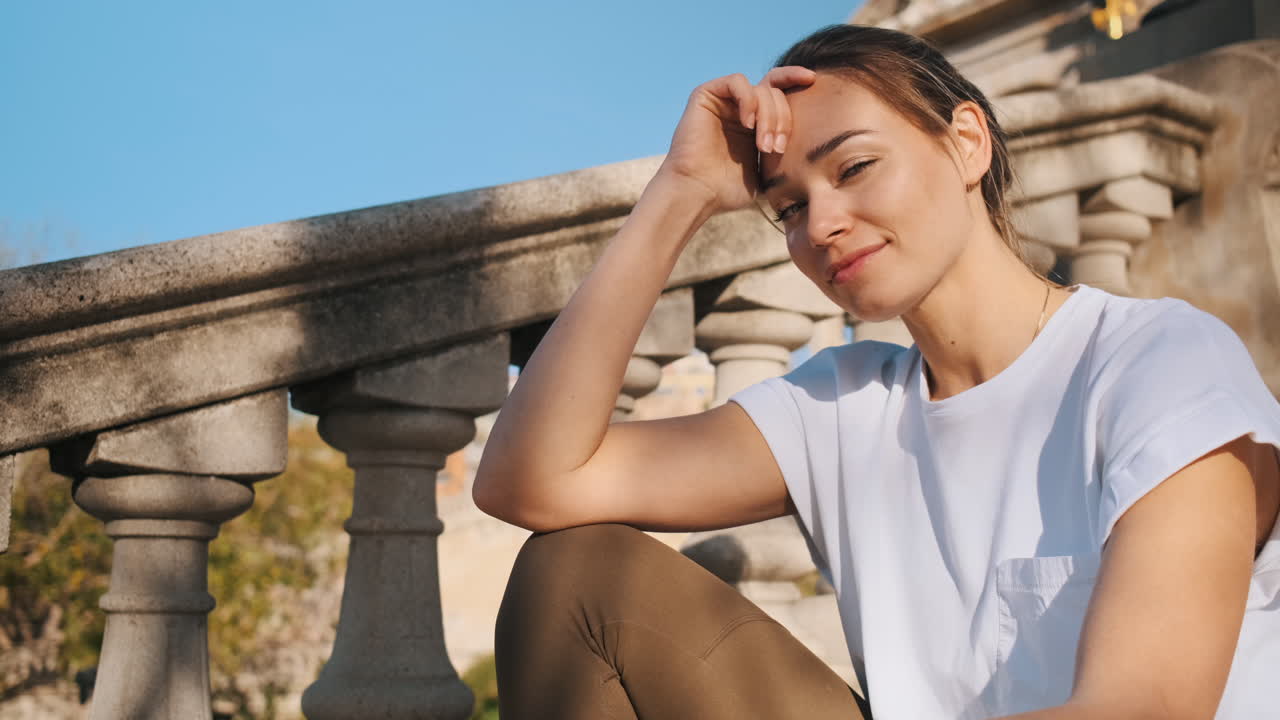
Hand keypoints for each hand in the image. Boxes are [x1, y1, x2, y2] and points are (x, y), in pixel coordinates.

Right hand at [656, 66, 815, 212]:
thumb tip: (813, 155)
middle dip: (782, 120)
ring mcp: (723, 100)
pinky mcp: (706, 95)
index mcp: (754, 121)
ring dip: (769, 116)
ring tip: (763, 145)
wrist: (697, 193)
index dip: (795, 80)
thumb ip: (785, 158)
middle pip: (774, 93)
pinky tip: (748, 124)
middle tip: (775, 149)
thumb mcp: (767, 175)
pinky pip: (737, 82)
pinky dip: (749, 99)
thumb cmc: (727, 191)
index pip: (779, 91)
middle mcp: (738, 107)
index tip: (813, 81)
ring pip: (760, 89)